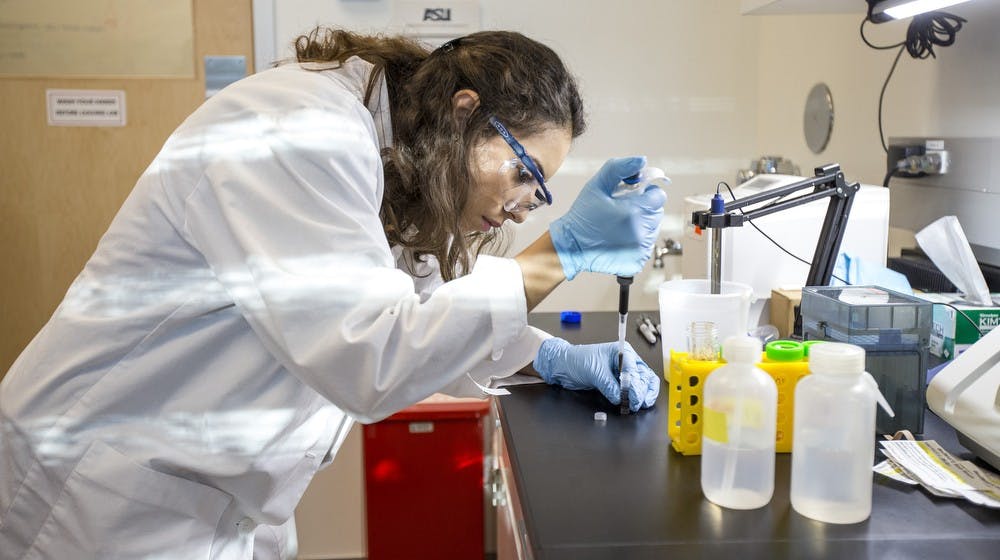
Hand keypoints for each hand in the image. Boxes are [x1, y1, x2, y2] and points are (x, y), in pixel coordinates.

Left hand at [533, 337, 658, 411]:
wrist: (564, 366)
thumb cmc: (577, 360)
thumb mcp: (594, 372)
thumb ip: (609, 385)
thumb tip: (620, 397)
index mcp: (623, 352)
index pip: (636, 369)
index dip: (637, 385)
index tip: (634, 398)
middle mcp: (626, 361)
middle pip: (644, 377)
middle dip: (641, 391)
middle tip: (635, 404)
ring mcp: (623, 372)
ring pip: (642, 384)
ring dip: (642, 396)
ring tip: (636, 406)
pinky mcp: (618, 383)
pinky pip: (632, 391)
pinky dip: (634, 398)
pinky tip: (632, 404)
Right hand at [549, 156, 666, 279]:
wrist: (571, 246)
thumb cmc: (583, 215)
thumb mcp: (597, 185)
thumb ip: (620, 168)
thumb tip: (642, 161)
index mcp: (634, 211)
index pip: (658, 196)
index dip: (646, 192)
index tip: (632, 195)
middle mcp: (640, 231)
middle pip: (657, 212)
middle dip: (644, 207)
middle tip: (623, 209)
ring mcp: (640, 249)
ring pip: (653, 228)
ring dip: (641, 223)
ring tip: (620, 224)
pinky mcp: (637, 261)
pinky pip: (646, 245)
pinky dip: (637, 240)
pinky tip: (620, 237)